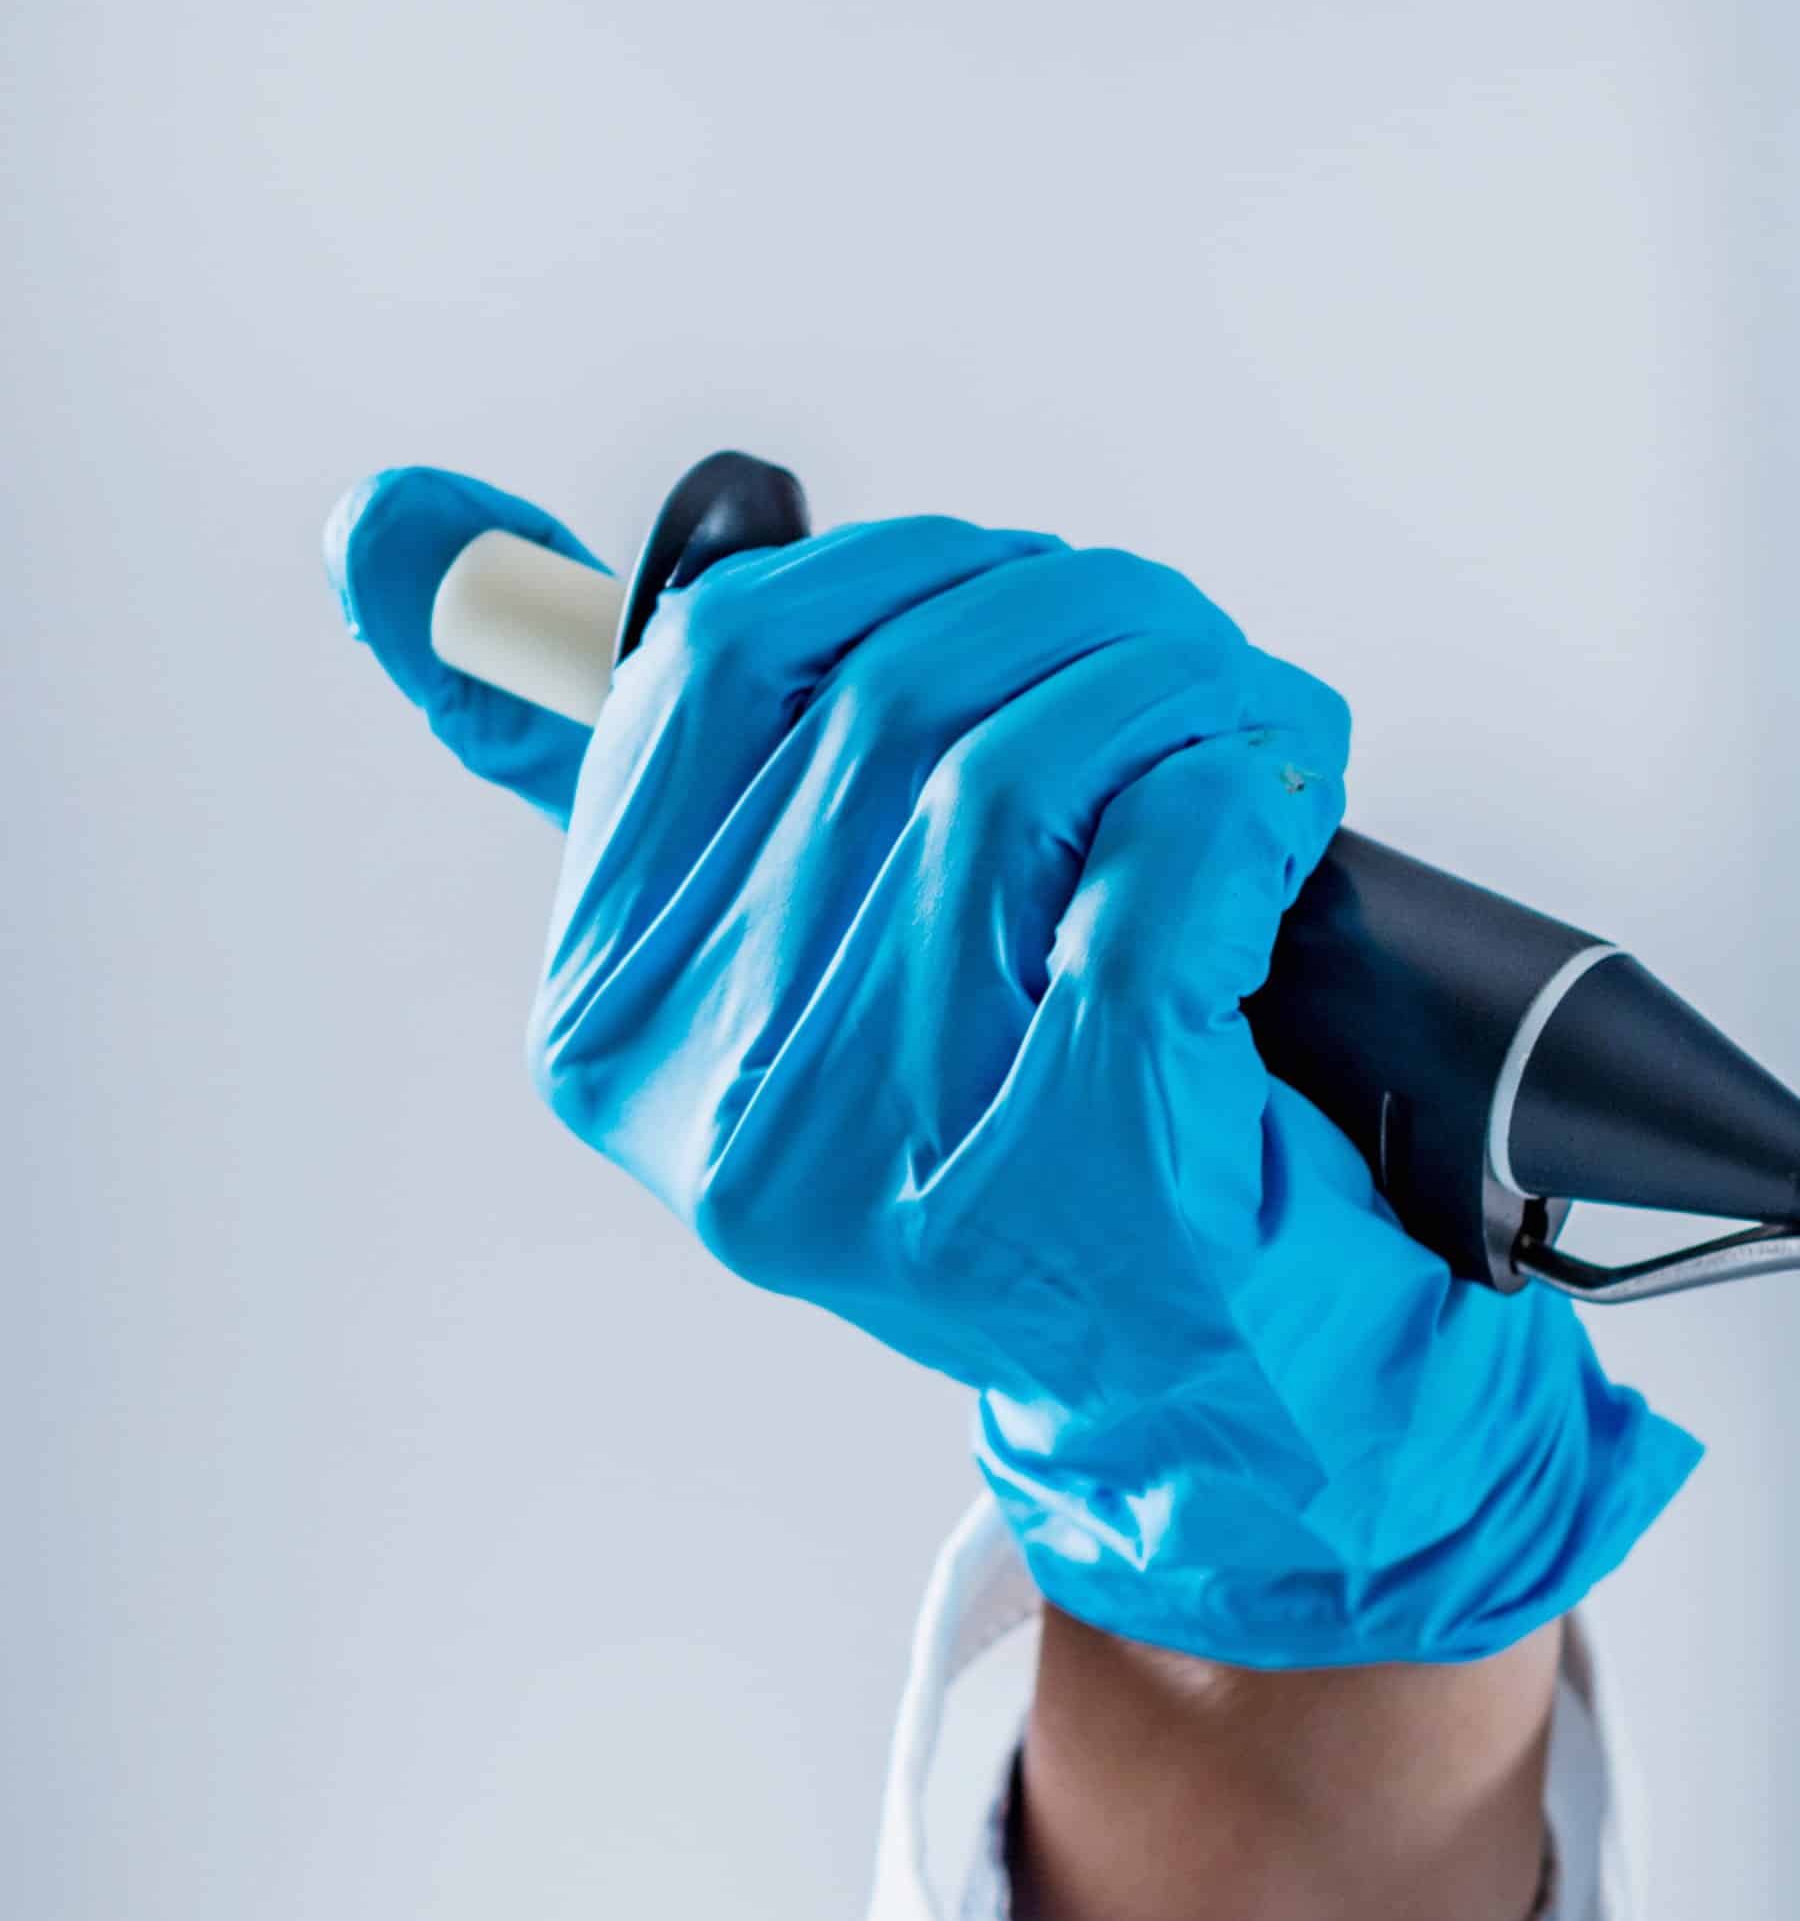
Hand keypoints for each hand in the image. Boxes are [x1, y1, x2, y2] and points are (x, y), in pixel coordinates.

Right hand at [330, 467, 1688, 1669]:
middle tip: (1185, 643)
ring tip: (1249, 714)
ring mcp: (900, 1152)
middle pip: (898, 702)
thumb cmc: (1024, 1151)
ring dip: (1175, 689)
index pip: (716, 663)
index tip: (1020, 589)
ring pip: (1023, 770)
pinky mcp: (1094, 1168)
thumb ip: (608, 762)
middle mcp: (723, 1102)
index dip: (901, 570)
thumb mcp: (794, 962)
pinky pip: (1161, 870)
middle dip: (1078, 619)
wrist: (1227, 1400)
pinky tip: (1281, 809)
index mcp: (610, 1024)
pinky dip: (1243, 794)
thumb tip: (396, 520)